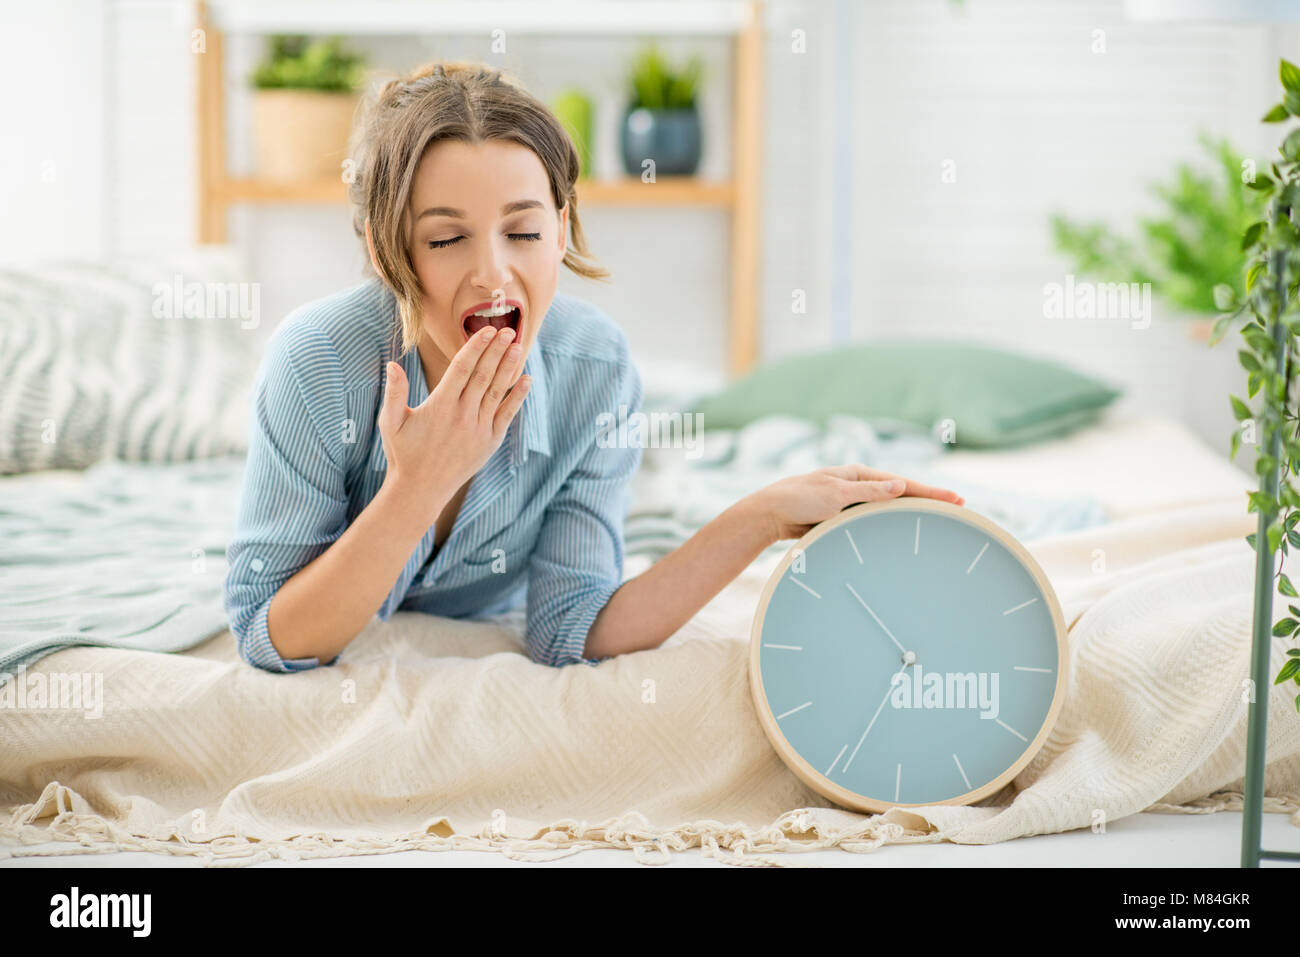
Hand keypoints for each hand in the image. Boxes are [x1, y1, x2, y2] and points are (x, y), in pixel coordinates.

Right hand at [377, 325, 529, 519]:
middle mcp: (463, 415)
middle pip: (484, 375)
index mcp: (440, 406)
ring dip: (508, 367)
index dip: (475, 347)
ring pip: (497, 391)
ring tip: (517, 346)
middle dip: (496, 350)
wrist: (421, 490)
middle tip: (507, 329)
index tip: (486, 330)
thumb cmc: (404, 453)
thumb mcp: (391, 423)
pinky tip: (526, 379)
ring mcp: (479, 429)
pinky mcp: (490, 442)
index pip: (462, 368)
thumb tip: (393, 365)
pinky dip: (517, 397)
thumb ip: (394, 393)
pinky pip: (506, 414)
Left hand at [744, 463, 965, 542]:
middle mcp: (859, 486)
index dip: (931, 492)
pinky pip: (874, 520)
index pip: (903, 483)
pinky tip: (904, 533)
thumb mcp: (835, 494)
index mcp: (859, 475)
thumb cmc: (799, 499)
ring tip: (940, 520)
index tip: (957, 499)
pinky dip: (891, 525)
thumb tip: (901, 485)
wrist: (770, 513)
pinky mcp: (844, 517)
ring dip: (912, 513)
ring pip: (889, 508)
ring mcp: (853, 502)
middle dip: (928, 500)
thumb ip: (869, 492)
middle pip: (901, 494)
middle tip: (958, 508)